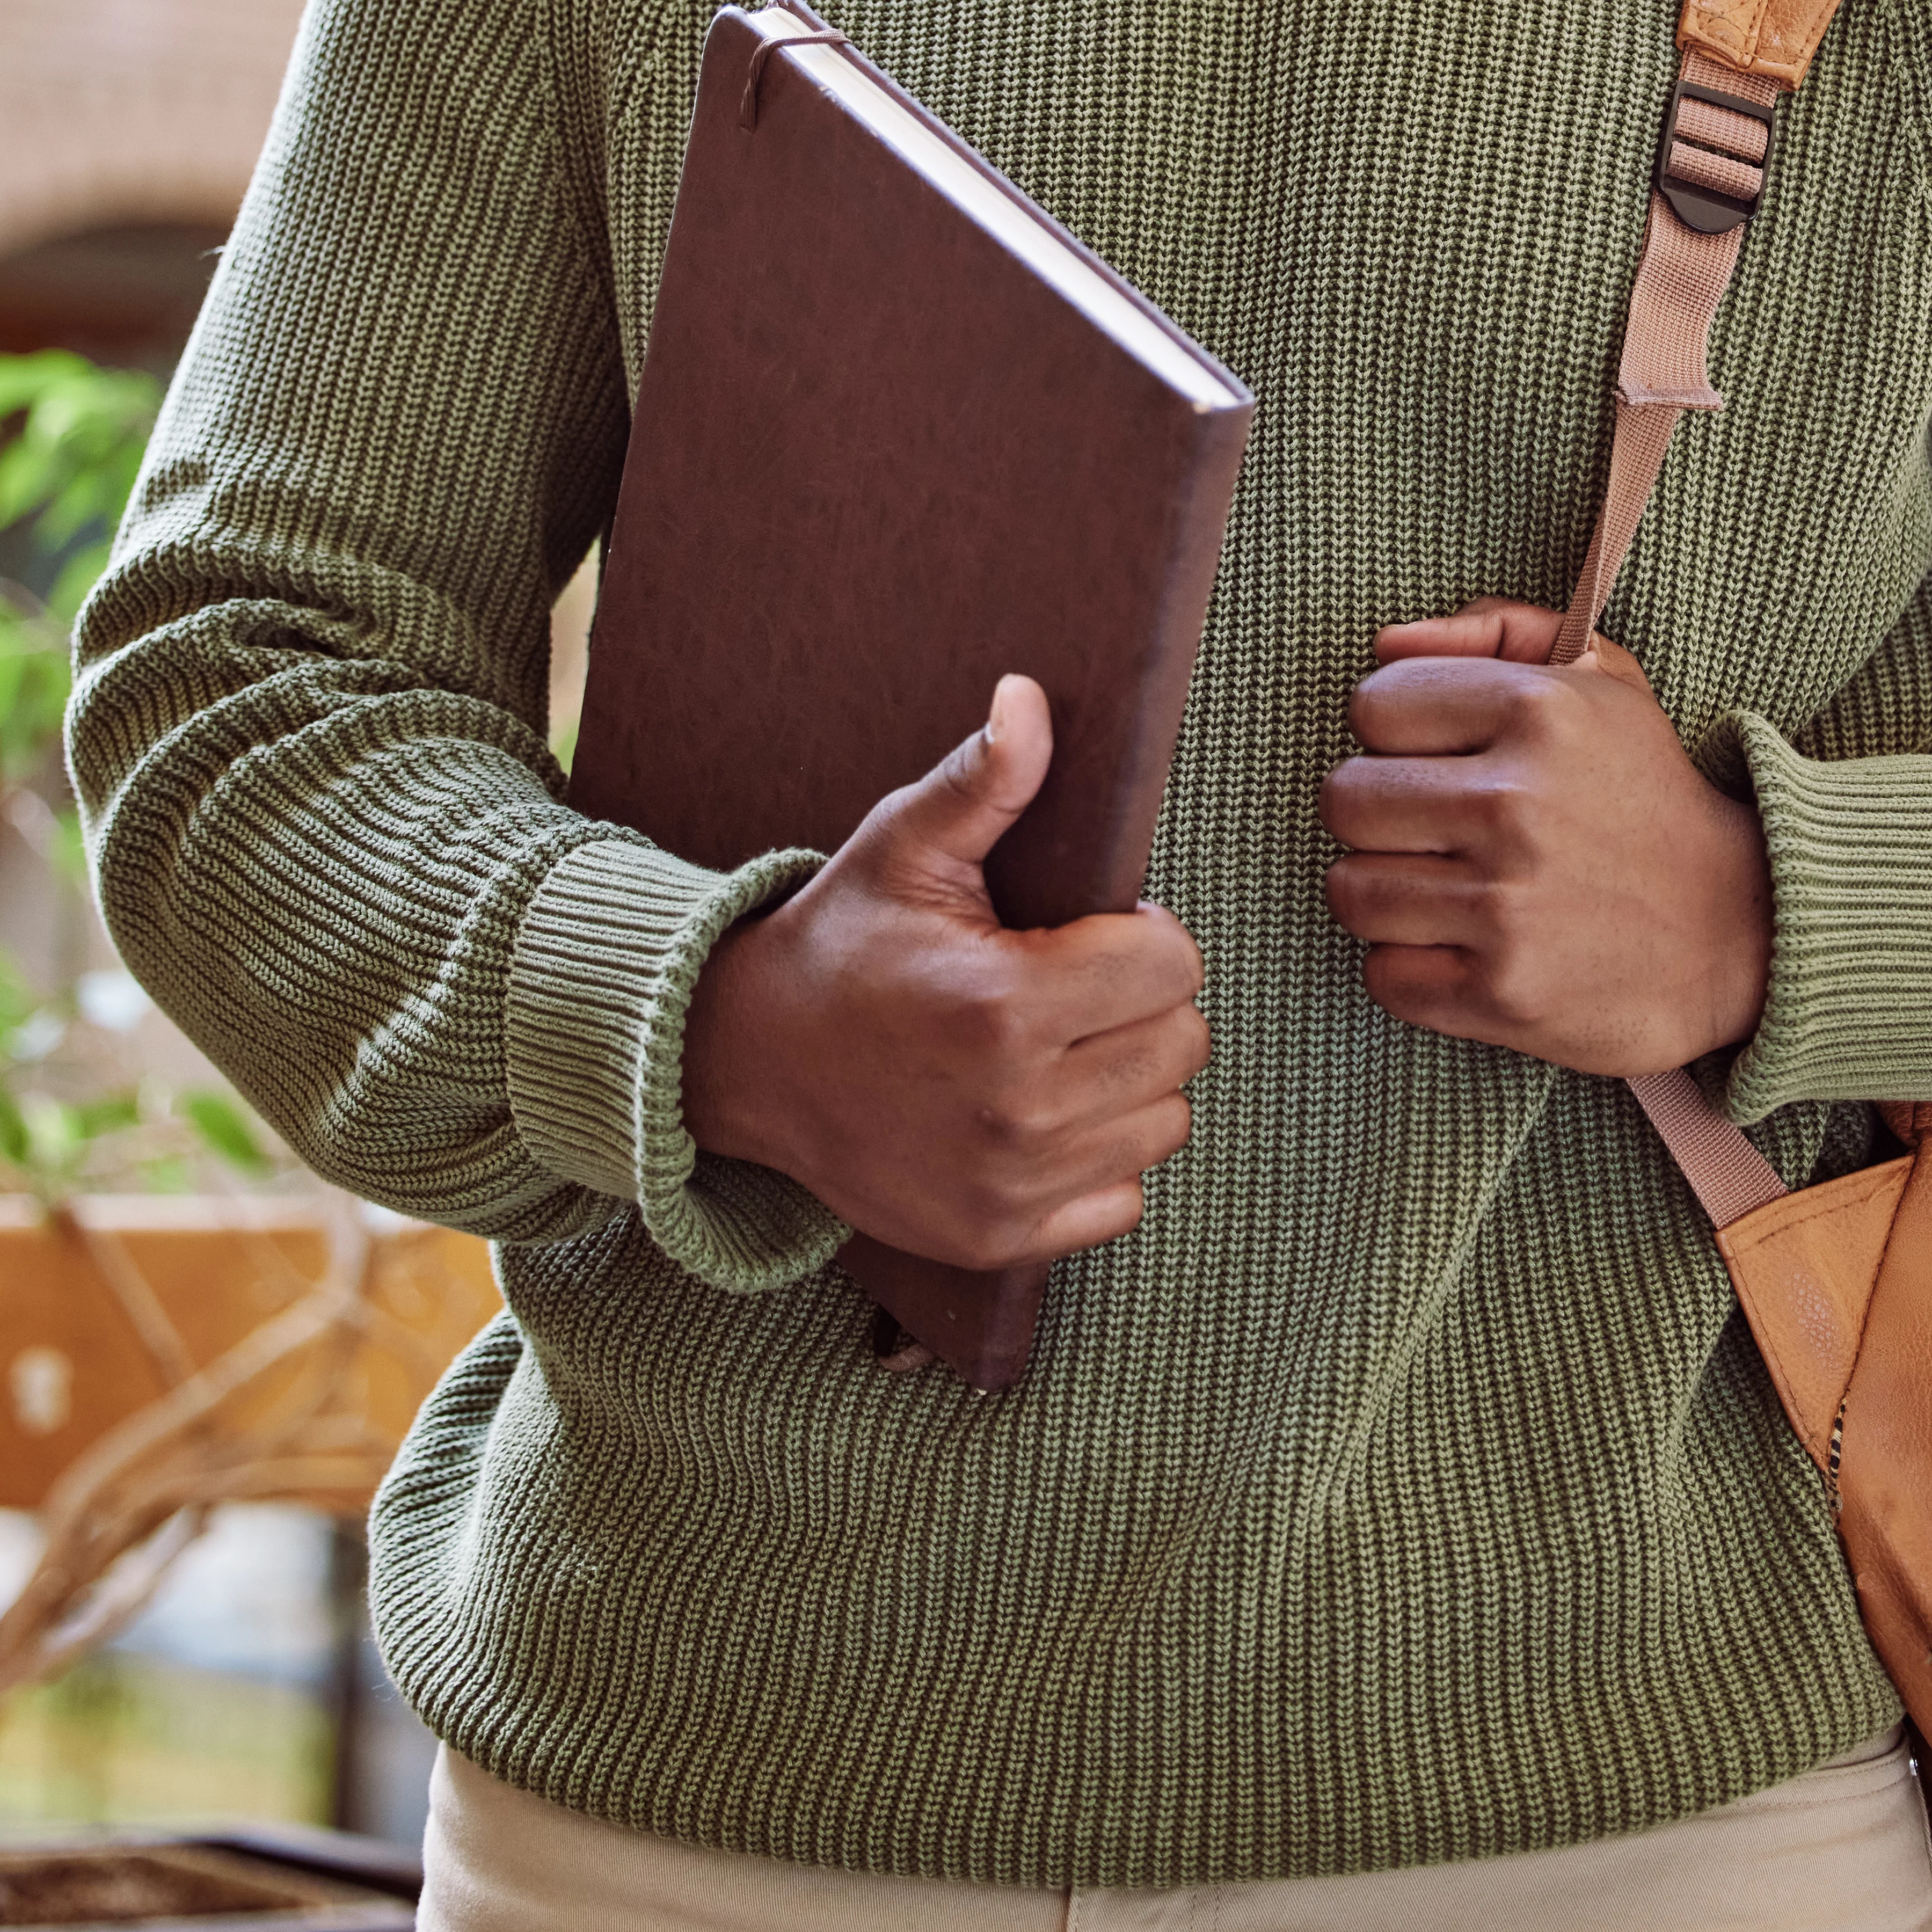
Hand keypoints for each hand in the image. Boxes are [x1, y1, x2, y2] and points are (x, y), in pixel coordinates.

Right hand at [680, 676, 1208, 1269]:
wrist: (750, 1063)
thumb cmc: (843, 941)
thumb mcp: (906, 846)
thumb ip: (986, 778)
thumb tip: (1030, 694)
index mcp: (1006, 1006)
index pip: (1174, 965)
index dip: (1141, 934)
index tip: (1086, 931)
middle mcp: (1018, 1109)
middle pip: (1181, 1044)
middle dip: (1142, 1002)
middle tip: (1072, 984)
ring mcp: (1011, 1185)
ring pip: (1163, 1121)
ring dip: (1128, 1080)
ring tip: (1058, 1045)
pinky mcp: (1001, 1237)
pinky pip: (1124, 1199)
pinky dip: (1099, 1159)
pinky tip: (1040, 1113)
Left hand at [1321, 602, 1771, 1074]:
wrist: (1736, 931)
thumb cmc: (1645, 794)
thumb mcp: (1601, 676)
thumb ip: (1497, 629)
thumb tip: (1387, 645)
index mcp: (1537, 709)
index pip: (1375, 705)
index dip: (1396, 733)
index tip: (1438, 757)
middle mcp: (1517, 804)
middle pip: (1345, 799)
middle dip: (1377, 813)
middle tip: (1431, 828)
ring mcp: (1508, 906)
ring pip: (1352, 890)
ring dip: (1388, 892)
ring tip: (1447, 887)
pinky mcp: (1504, 994)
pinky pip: (1384, 974)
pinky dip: (1409, 966)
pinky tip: (1463, 946)